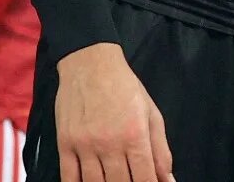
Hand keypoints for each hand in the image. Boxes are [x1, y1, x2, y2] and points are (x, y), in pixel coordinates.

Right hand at [53, 43, 172, 181]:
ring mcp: (85, 145)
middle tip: (130, 181)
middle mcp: (110, 143)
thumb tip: (168, 180)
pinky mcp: (65, 144)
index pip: (145, 178)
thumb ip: (161, 149)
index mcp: (135, 135)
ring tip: (112, 181)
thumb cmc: (124, 87)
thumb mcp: (151, 113)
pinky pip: (69, 177)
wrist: (90, 63)